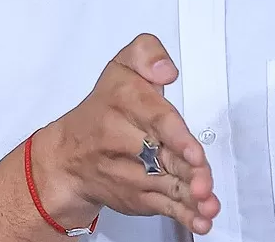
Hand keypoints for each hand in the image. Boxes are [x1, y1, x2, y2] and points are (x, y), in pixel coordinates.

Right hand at [30, 34, 220, 234]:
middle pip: (162, 157)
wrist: (67, 156)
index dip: (176, 137)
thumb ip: (147, 54)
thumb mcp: (122, 66)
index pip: (155, 119)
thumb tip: (166, 69)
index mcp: (124, 103)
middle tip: (204, 184)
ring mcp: (131, 173)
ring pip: (165, 185)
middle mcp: (125, 140)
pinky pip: (163, 206)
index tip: (193, 152)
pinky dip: (184, 215)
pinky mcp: (138, 195)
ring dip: (189, 198)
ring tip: (207, 205)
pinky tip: (200, 220)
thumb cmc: (104, 108)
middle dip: (186, 172)